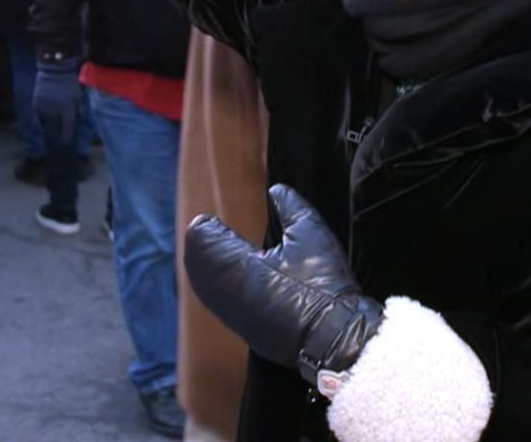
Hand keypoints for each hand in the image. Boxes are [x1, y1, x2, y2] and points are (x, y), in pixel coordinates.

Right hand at [33, 55, 80, 143]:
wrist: (54, 70)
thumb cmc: (69, 84)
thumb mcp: (79, 97)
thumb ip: (80, 110)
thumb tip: (80, 121)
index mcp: (68, 111)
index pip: (67, 130)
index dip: (67, 138)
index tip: (66, 143)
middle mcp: (55, 112)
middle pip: (55, 130)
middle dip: (58, 134)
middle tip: (59, 137)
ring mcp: (44, 109)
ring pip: (46, 124)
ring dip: (49, 127)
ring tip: (51, 129)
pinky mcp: (36, 105)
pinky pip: (38, 117)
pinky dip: (41, 120)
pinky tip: (44, 121)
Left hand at [184, 184, 384, 386]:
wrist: (334, 339)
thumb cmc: (322, 284)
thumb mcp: (310, 234)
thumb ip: (290, 207)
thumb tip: (276, 191)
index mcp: (238, 265)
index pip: (204, 238)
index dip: (208, 228)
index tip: (212, 220)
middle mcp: (226, 292)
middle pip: (196, 262)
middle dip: (204, 245)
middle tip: (214, 232)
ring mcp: (231, 315)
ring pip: (203, 285)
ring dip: (208, 266)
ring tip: (222, 252)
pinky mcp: (241, 330)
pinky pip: (216, 303)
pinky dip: (217, 286)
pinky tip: (233, 278)